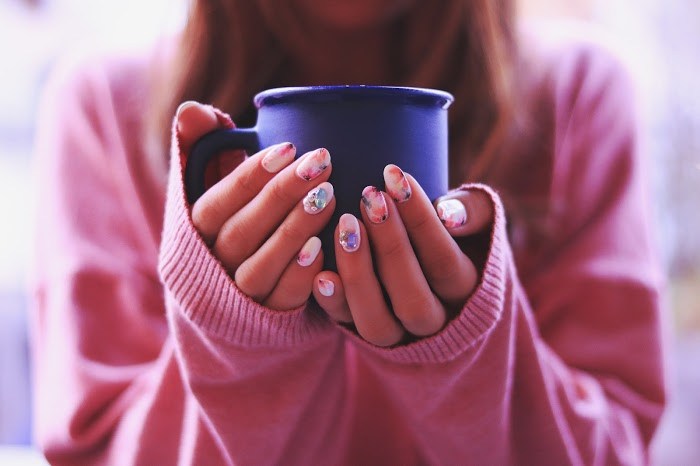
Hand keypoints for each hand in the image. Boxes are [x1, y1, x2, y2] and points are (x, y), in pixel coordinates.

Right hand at [177, 101, 335, 309]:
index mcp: (196, 228)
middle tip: (322, 164)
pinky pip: (282, 301)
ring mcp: (238, 296)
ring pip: (260, 268)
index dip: (250, 176)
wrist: (236, 295)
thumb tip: (194, 111)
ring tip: (329, 198)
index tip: (289, 148)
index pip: (217, 202)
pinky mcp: (266, 321)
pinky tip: (326, 247)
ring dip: (293, 232)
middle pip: (241, 232)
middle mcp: (211, 264)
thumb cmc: (237, 221)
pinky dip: (302, 276)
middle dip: (281, 196)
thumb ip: (206, 147)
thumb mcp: (218, 184)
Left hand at [313, 165, 493, 345]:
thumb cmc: (459, 234)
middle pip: (413, 299)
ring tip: (345, 224)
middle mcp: (435, 321)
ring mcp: (399, 334)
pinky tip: (320, 271)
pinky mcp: (364, 334)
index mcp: (467, 291)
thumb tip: (449, 214)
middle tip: (369, 196)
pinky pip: (347, 326)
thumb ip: (473, 211)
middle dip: (389, 246)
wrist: (441, 277)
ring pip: (378, 323)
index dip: (420, 220)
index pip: (444, 260)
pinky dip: (332, 301)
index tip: (395, 176)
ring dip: (358, 274)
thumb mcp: (478, 219)